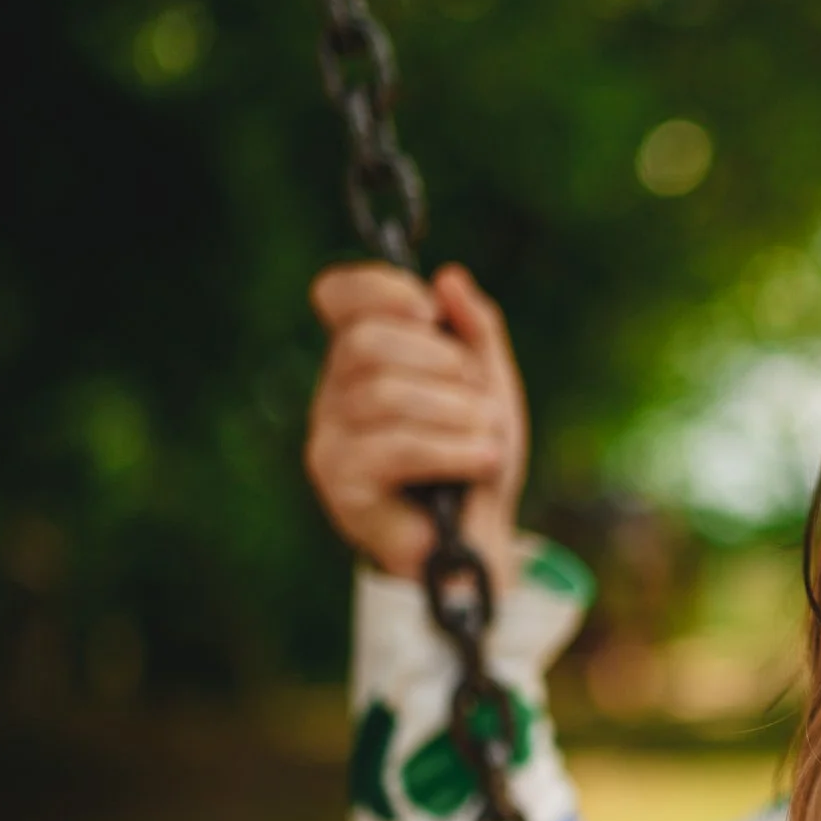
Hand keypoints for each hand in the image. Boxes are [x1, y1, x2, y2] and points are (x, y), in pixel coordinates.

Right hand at [303, 262, 527, 587]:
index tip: (429, 311)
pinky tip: (484, 461)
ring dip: (460, 414)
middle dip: (443, 364)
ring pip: (385, 394)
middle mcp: (336, 391)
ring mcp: (330, 436)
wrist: (481, 542)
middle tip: (479, 402)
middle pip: (366, 342)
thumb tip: (449, 279)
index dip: (378, 288)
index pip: (337, 295)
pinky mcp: (339, 481)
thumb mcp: (490, 387)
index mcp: (365, 356)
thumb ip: (476, 331)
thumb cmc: (477, 460)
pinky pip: (395, 445)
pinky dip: (454, 449)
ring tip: (488, 441)